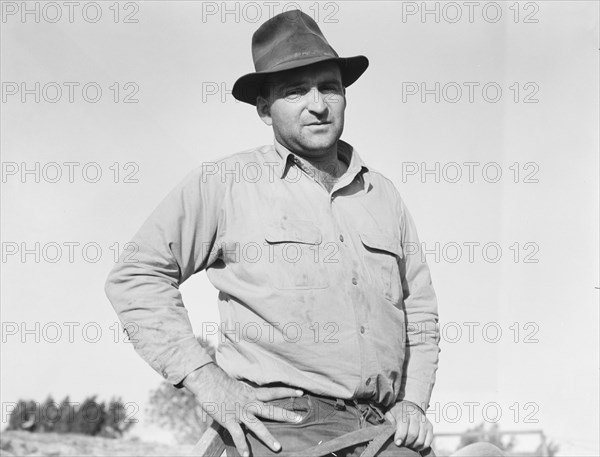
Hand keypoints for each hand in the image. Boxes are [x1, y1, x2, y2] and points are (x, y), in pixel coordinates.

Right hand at [182, 363, 303, 456]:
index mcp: (251, 393)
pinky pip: (238, 435)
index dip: (287, 391)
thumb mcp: (231, 386)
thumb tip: (230, 399)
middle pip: (271, 409)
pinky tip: (246, 455)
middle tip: (300, 419)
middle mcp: (249, 403)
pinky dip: (242, 446)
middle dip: (286, 415)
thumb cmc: (217, 381)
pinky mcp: (229, 420)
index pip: (273, 391)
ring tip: (278, 448)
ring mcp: (240, 412)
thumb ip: (233, 395)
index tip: (301, 392)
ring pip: (258, 426)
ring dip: (268, 438)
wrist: (206, 379)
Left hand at [384, 400, 432, 451]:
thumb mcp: (390, 414)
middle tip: (402, 443)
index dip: (400, 436)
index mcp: (404, 411)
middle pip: (413, 434)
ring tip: (408, 443)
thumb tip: (391, 432)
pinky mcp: (430, 426)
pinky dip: (421, 447)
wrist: (408, 407)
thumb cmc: (398, 413)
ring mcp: (424, 421)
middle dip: (406, 442)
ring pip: (420, 440)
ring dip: (413, 445)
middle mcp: (416, 415)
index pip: (403, 424)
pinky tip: (415, 444)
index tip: (397, 443)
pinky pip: (427, 442)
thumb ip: (389, 422)